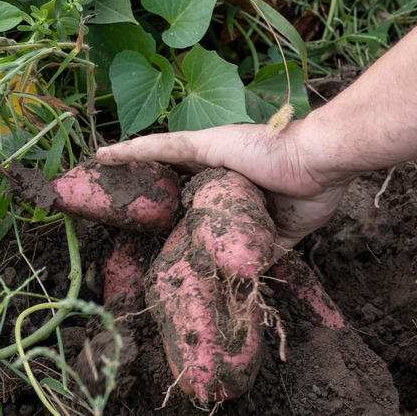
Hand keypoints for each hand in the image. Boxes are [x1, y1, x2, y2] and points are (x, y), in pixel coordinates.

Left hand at [96, 121, 350, 259]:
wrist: (319, 165)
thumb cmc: (310, 191)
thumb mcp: (286, 231)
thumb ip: (266, 246)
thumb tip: (253, 271)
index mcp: (237, 188)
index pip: (200, 199)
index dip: (180, 210)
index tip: (161, 227)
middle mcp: (219, 169)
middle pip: (174, 181)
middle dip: (148, 192)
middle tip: (119, 208)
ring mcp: (211, 154)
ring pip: (161, 162)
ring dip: (131, 169)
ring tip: (97, 176)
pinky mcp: (205, 145)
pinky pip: (161, 146)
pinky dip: (133, 150)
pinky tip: (104, 156)